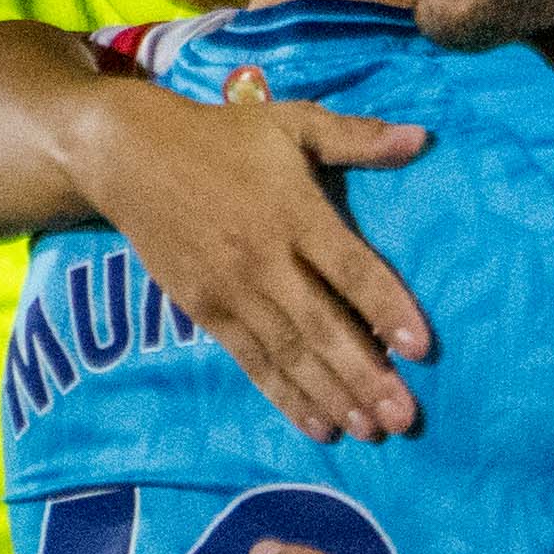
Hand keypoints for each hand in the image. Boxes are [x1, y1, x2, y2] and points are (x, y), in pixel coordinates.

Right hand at [70, 80, 435, 438]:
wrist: (130, 157)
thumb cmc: (224, 137)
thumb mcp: (293, 122)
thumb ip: (357, 136)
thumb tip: (422, 139)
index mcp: (294, 211)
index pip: (349, 268)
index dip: (386, 308)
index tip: (421, 348)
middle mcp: (264, 259)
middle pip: (321, 325)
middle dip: (364, 375)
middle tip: (403, 417)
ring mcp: (232, 291)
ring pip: (289, 353)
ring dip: (331, 396)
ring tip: (370, 431)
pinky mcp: (205, 312)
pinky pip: (253, 361)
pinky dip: (286, 396)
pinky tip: (319, 426)